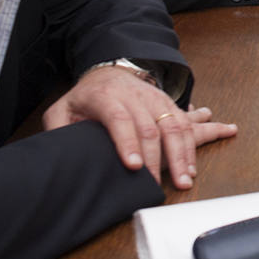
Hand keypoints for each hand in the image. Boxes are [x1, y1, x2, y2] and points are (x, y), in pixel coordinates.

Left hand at [44, 66, 236, 188]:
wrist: (108, 72)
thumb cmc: (85, 98)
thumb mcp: (62, 110)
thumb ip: (58, 130)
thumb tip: (59, 153)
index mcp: (106, 97)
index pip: (119, 119)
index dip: (127, 143)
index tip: (134, 167)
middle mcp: (135, 96)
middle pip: (151, 126)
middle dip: (158, 159)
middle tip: (157, 186)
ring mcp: (156, 98)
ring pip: (174, 124)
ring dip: (183, 153)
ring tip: (185, 177)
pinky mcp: (169, 104)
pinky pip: (187, 122)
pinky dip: (197, 140)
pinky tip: (200, 156)